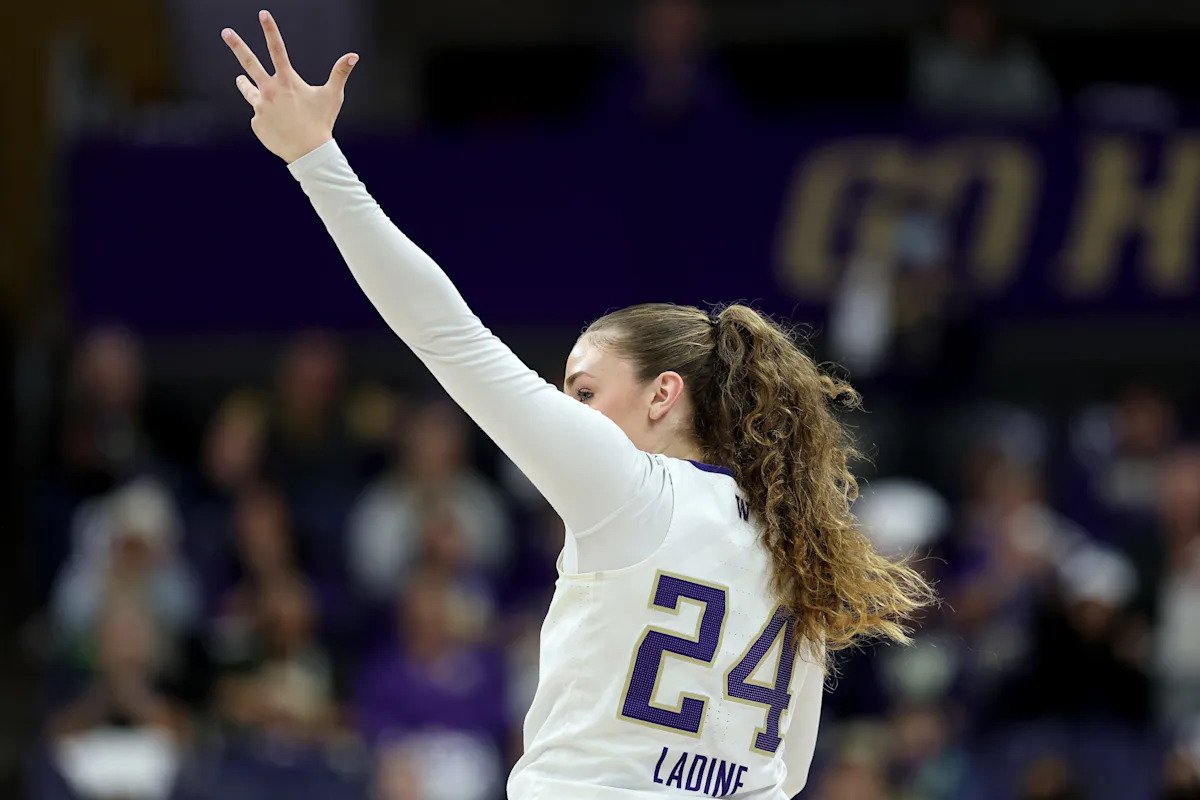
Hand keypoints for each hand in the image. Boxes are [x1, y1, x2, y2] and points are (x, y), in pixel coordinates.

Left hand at [221, 10, 357, 162]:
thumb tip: (354, 55)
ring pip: (248, 90)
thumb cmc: (322, 122)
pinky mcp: (256, 123)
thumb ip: (339, 73)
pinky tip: (279, 127)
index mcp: (287, 81)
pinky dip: (268, 118)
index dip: (270, 30)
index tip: (262, 14)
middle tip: (226, 32)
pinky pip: (259, 116)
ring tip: (240, 79)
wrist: (308, 153)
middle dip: (237, 45)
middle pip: (249, 62)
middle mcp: (269, 90)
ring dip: (244, 83)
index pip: (277, 49)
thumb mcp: (333, 96)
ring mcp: (260, 107)